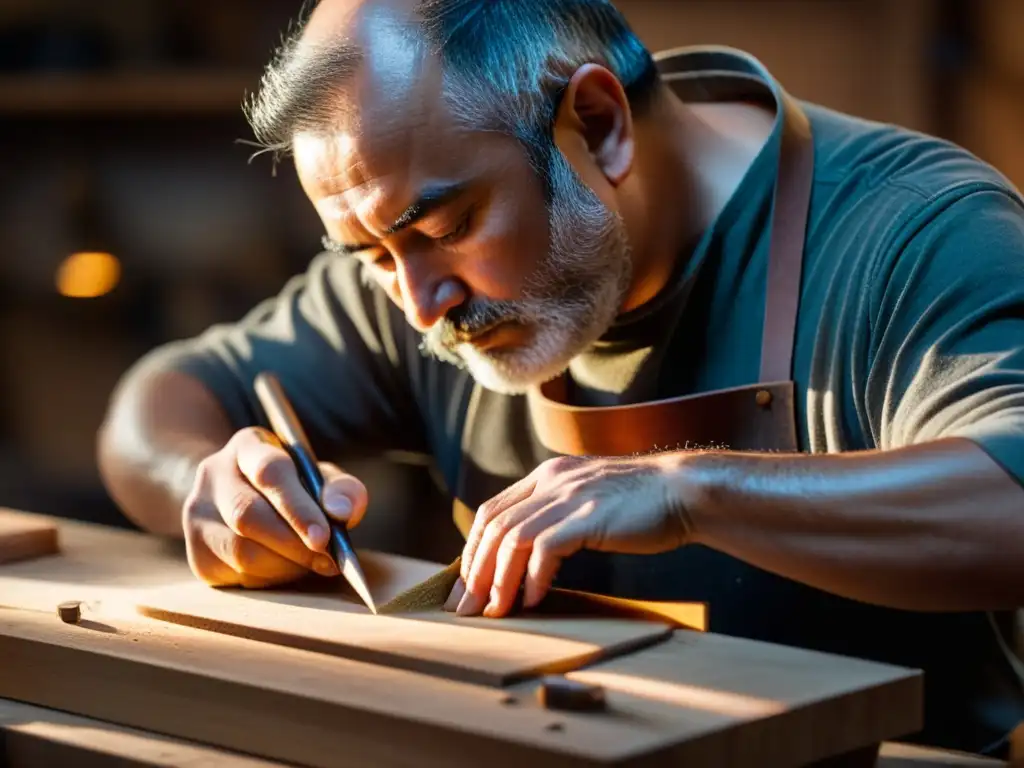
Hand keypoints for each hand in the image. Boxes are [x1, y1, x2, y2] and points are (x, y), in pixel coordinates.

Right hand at [182, 427, 367, 588]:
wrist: (243, 499)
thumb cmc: (294, 487)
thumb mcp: (321, 478)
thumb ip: (341, 489)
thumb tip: (342, 511)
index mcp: (249, 445)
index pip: (270, 472)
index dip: (298, 508)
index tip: (324, 538)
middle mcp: (213, 474)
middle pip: (248, 514)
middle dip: (294, 544)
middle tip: (329, 561)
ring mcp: (197, 514)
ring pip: (240, 552)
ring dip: (285, 566)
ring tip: (313, 564)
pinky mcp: (196, 553)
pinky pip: (235, 576)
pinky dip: (269, 580)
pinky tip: (285, 570)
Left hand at [444, 453, 691, 617]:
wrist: (683, 491)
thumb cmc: (640, 505)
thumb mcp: (588, 498)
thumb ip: (557, 514)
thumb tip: (526, 556)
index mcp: (547, 476)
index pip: (493, 511)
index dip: (473, 549)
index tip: (467, 583)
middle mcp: (551, 481)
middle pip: (494, 527)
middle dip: (474, 571)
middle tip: (467, 608)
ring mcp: (570, 497)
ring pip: (513, 540)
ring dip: (499, 580)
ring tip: (497, 611)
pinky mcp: (588, 517)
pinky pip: (545, 550)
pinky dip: (534, 577)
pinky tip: (535, 599)